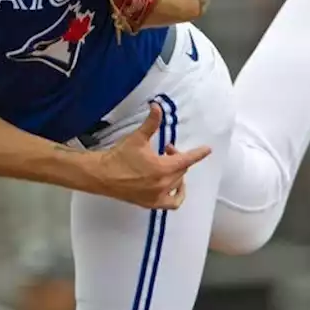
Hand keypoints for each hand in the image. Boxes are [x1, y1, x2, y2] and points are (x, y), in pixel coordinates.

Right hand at [89, 104, 210, 208]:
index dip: (198, 154)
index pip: (187, 160)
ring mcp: (157, 197)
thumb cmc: (120, 156)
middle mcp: (163, 184)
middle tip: (167, 149)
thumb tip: (157, 106)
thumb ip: (151, 122)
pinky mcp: (150, 204)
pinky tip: (173, 188)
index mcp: (163, 168)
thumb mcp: (138, 137)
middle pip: (181, 171)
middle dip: (178, 158)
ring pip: (177, 184)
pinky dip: (176, 195)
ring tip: (168, 165)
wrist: (102, 175)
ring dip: (177, 174)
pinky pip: (172, 203)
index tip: (207, 149)